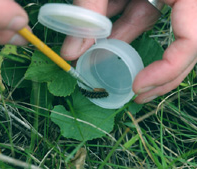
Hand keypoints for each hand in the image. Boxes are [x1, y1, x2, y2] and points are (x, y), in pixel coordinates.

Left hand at [61, 0, 196, 103]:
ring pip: (148, 22)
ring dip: (123, 42)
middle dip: (156, 68)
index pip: (193, 39)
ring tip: (101, 60)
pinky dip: (118, 24)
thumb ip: (87, 14)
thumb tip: (70, 55)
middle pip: (182, 41)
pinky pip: (137, 10)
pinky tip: (101, 34)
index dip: (168, 68)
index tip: (137, 86)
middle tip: (136, 93)